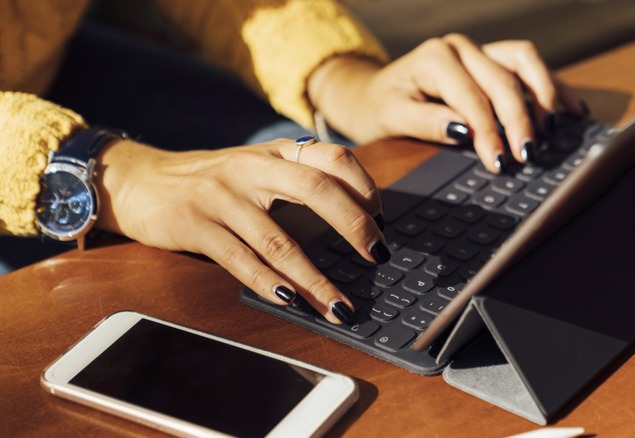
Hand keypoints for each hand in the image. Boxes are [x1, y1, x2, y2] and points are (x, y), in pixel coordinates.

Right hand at [94, 138, 387, 323]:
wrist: (136, 180)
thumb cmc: (206, 180)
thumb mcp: (253, 168)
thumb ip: (294, 180)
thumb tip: (353, 215)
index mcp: (273, 153)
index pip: (332, 157)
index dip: (365, 186)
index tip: (383, 219)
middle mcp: (251, 168)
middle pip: (316, 189)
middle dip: (353, 225)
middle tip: (378, 256)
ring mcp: (222, 196)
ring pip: (278, 238)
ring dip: (314, 278)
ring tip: (339, 307)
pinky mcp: (195, 225)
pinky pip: (239, 259)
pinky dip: (268, 283)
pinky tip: (290, 300)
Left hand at [309, 34, 583, 171]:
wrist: (375, 92)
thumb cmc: (383, 106)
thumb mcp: (392, 117)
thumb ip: (427, 122)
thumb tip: (464, 130)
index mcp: (435, 58)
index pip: (472, 98)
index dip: (490, 131)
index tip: (501, 162)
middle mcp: (461, 48)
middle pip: (503, 80)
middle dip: (520, 120)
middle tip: (529, 155)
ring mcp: (480, 50)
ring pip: (524, 61)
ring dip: (544, 93)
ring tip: (554, 129)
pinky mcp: (493, 59)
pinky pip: (529, 65)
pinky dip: (550, 86)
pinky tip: (570, 110)